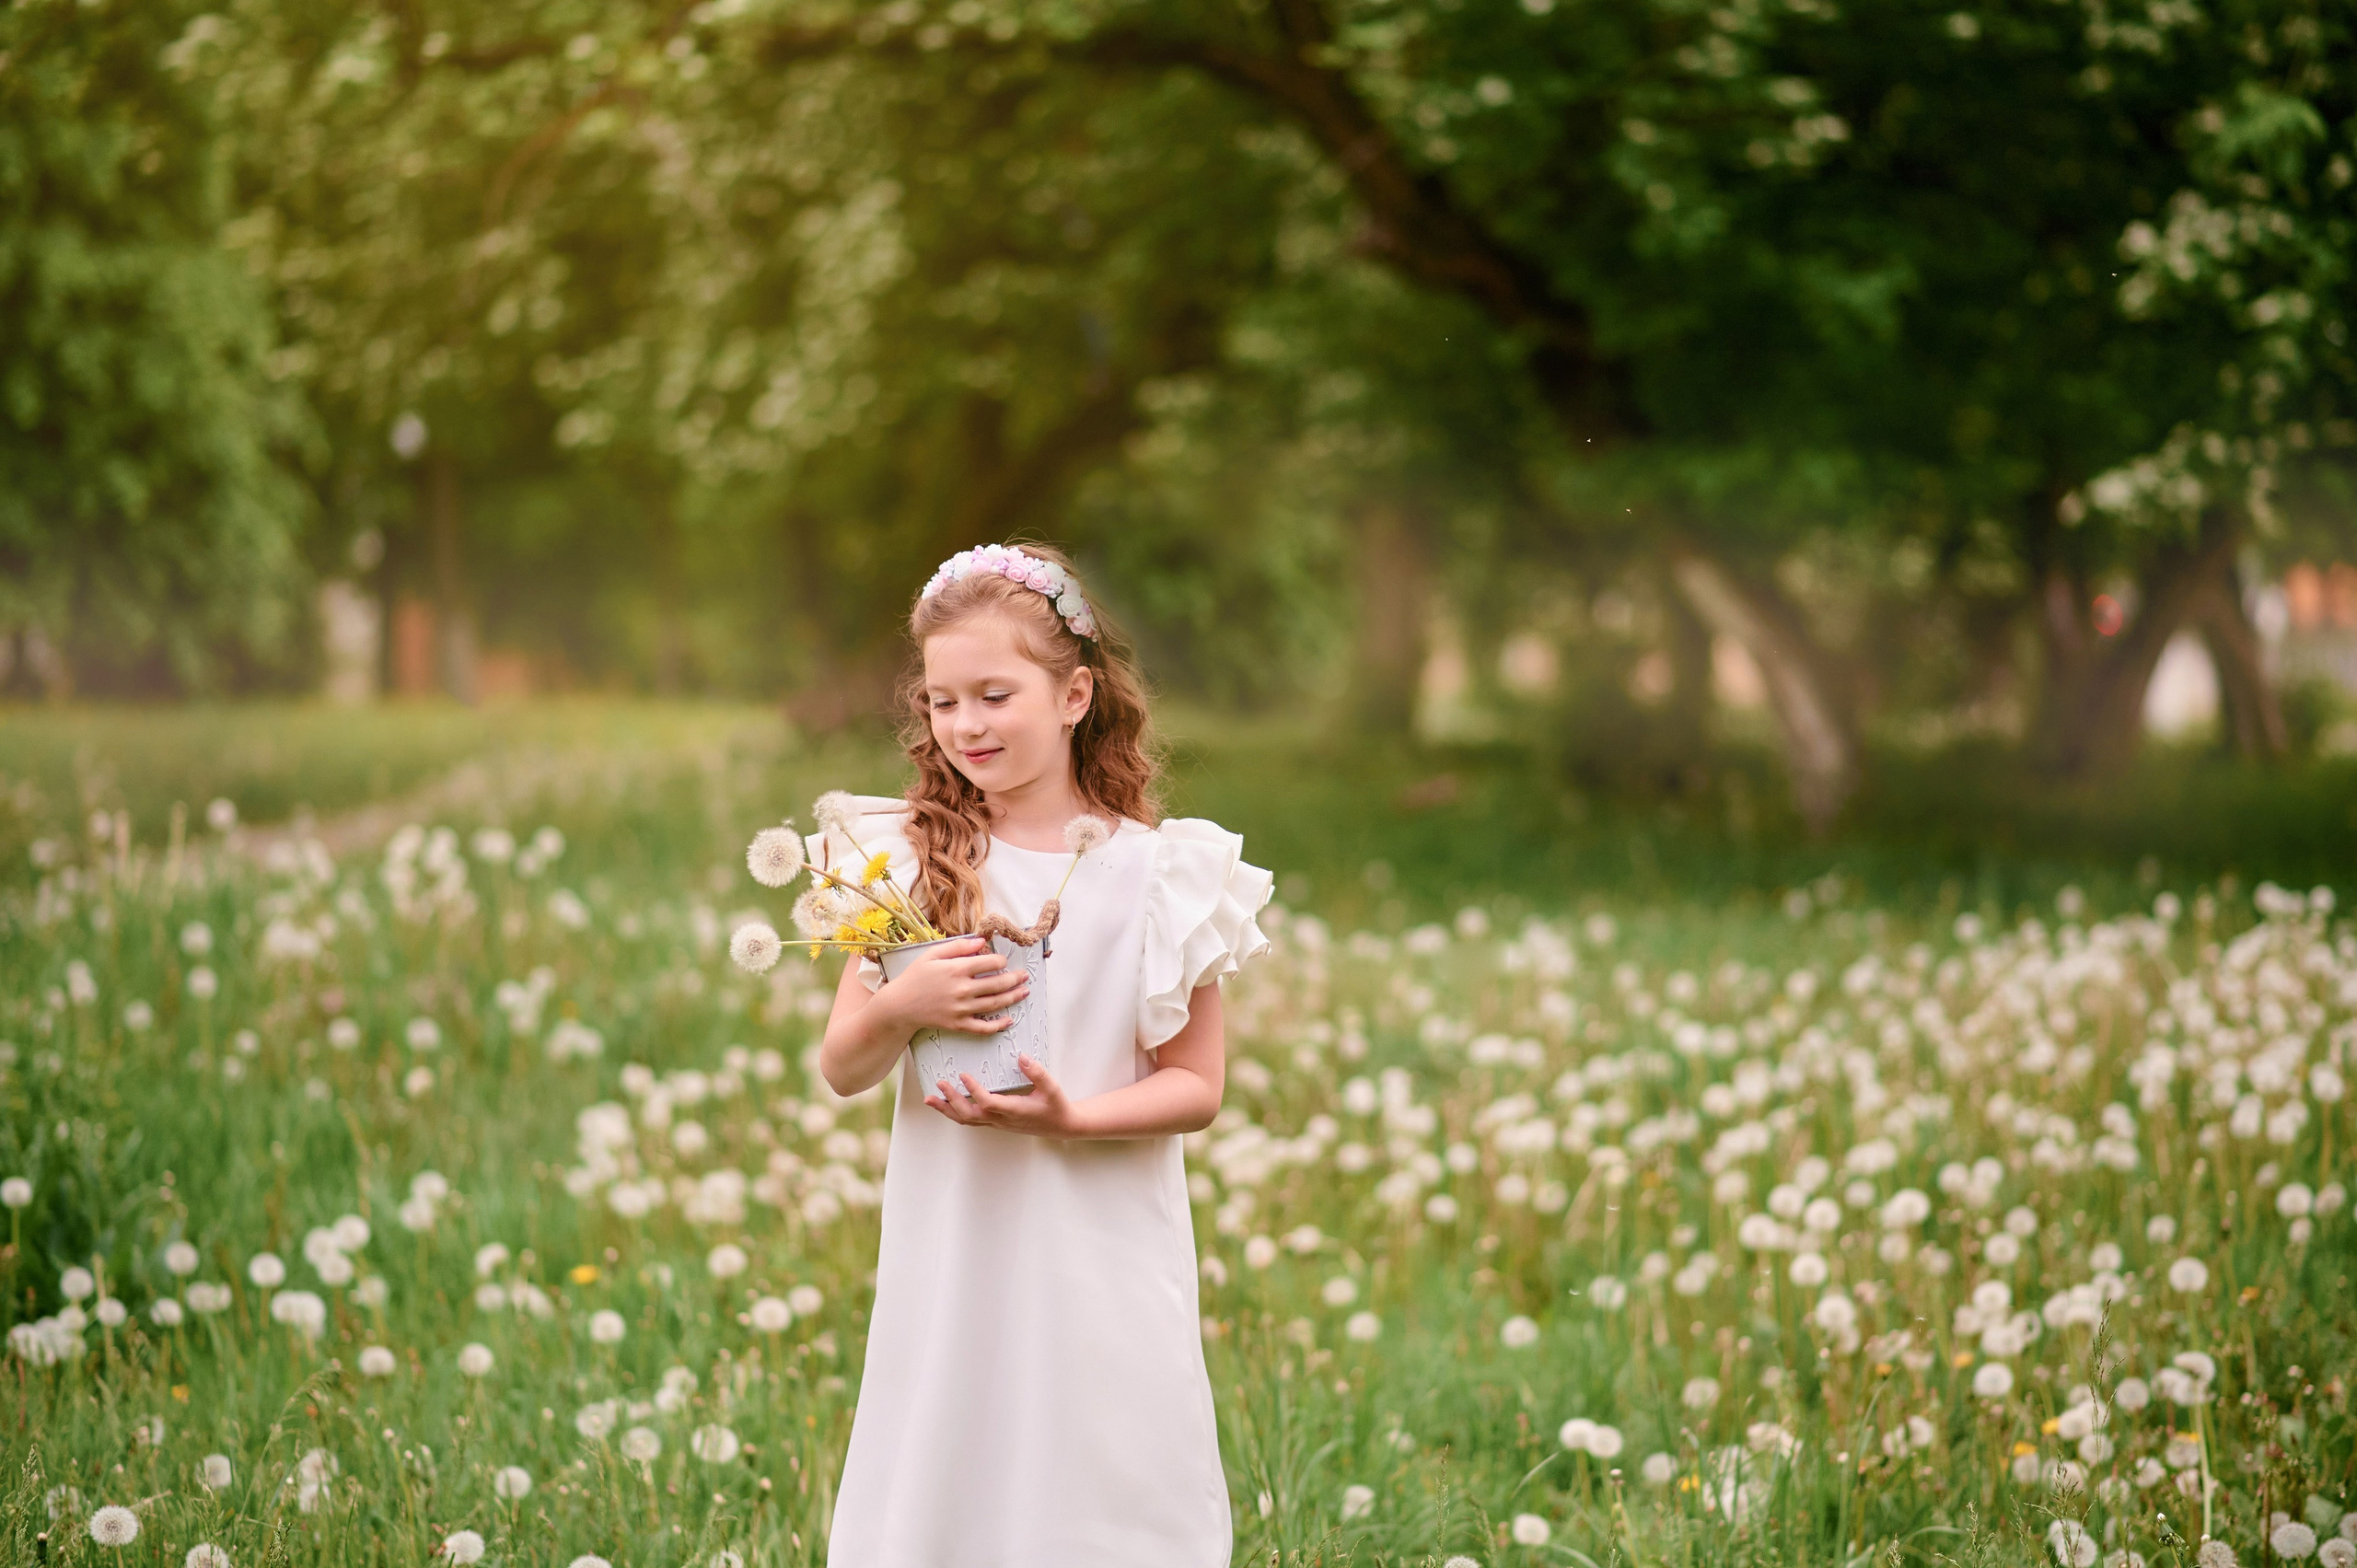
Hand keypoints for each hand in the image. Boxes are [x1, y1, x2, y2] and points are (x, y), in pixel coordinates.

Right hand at [879, 938, 1029, 1033]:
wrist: (899, 1005)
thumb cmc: (914, 977)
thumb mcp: (932, 954)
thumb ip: (958, 946)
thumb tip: (981, 941)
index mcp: (956, 969)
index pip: (990, 963)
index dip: (1001, 961)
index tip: (1003, 961)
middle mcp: (962, 989)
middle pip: (998, 984)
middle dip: (1015, 979)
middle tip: (1024, 975)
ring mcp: (961, 1009)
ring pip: (995, 1004)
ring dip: (1013, 997)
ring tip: (1024, 992)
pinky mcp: (958, 1024)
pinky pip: (983, 1027)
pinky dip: (998, 1025)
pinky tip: (1009, 1020)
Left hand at [925, 1055, 1079, 1136]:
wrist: (1060, 1126)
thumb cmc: (1056, 1106)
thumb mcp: (1052, 1087)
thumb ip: (1037, 1072)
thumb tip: (1021, 1057)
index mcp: (1014, 1110)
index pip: (988, 1103)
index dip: (974, 1091)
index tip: (963, 1075)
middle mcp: (1002, 1119)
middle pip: (969, 1115)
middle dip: (951, 1100)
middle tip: (940, 1083)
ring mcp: (997, 1123)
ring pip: (966, 1120)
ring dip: (947, 1109)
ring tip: (930, 1098)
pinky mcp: (996, 1122)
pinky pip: (971, 1120)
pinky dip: (955, 1112)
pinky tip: (946, 1103)